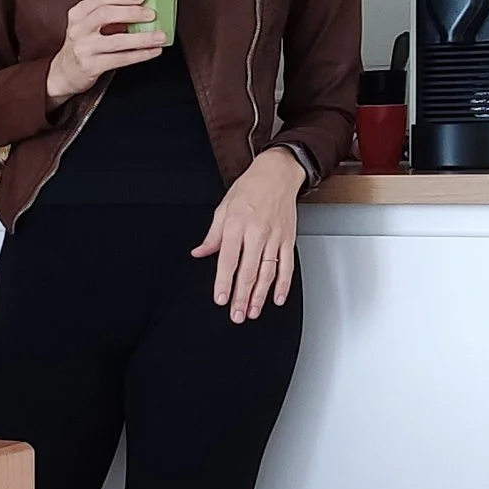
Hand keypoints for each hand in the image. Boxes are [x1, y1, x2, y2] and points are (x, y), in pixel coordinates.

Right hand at [45, 0, 165, 104]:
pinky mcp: (90, 66)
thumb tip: (142, 7)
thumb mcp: (87, 25)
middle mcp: (78, 29)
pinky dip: (139, 55)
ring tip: (160, 36)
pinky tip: (153, 51)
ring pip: (116, 40)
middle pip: (105, 14)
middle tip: (152, 14)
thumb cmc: (83, 44)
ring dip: (141, 38)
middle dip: (132, 13)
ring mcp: (83, 48)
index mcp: (78, 14)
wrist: (64, 72)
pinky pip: (119, 59)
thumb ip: (108, 14)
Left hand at [194, 149, 305, 320]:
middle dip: (242, 296)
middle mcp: (256, 233)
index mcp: (236, 225)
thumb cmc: (249, 189)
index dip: (224, 282)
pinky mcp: (288, 239)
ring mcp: (275, 237)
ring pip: (268, 272)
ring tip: (253, 312)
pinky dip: (283, 284)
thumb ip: (212, 235)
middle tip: (237, 315)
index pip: (228, 260)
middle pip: (248, 271)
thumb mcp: (223, 208)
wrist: (277, 173)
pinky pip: (287, 266)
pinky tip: (277, 298)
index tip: (220, 299)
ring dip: (261, 296)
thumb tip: (199, 253)